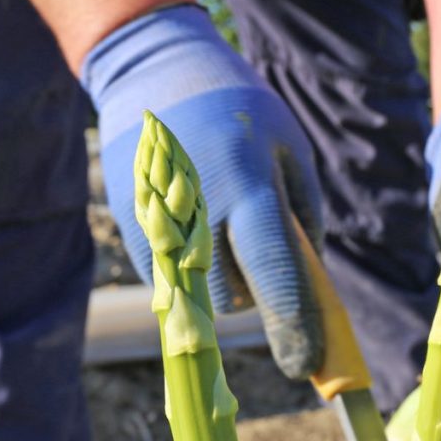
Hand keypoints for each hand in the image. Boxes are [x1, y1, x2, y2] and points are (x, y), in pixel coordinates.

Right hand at [82, 4, 323, 377]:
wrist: (157, 76)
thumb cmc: (241, 112)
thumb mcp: (290, 149)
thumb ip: (303, 219)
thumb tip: (306, 285)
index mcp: (247, 186)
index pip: (273, 272)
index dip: (292, 324)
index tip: (307, 364)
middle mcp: (199, 210)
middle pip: (233, 297)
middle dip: (256, 295)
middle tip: (261, 251)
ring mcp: (158, 222)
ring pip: (199, 296)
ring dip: (224, 282)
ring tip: (226, 225)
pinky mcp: (133, 228)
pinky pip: (172, 278)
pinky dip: (193, 267)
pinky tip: (197, 220)